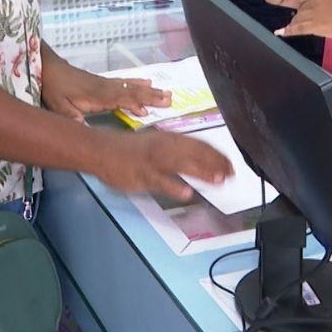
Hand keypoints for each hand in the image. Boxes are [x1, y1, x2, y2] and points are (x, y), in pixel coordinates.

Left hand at [42, 73, 170, 122]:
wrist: (49, 68)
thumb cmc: (54, 88)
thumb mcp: (58, 106)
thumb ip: (71, 117)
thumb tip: (83, 128)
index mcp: (97, 95)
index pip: (120, 99)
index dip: (133, 104)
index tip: (147, 111)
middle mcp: (105, 87)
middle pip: (131, 91)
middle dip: (151, 96)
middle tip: (170, 100)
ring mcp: (106, 83)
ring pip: (131, 86)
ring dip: (149, 90)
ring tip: (167, 93)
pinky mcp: (104, 81)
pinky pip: (125, 82)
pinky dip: (138, 83)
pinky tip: (148, 82)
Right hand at [96, 130, 232, 200]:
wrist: (100, 150)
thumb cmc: (129, 149)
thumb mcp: (155, 143)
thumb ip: (176, 151)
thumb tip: (199, 161)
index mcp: (168, 138)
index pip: (198, 144)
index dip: (216, 154)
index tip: (230, 164)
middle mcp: (163, 146)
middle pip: (193, 153)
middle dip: (214, 163)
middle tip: (231, 174)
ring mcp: (152, 161)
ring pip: (180, 164)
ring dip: (200, 171)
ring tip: (218, 180)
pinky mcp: (141, 175)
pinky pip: (158, 181)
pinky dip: (173, 186)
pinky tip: (186, 193)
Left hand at [278, 0, 331, 43]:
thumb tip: (311, 2)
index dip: (300, 2)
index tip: (301, 7)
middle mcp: (316, 0)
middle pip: (299, 8)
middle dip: (302, 15)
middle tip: (312, 21)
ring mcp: (314, 13)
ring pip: (297, 18)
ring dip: (299, 24)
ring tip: (307, 28)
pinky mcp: (315, 25)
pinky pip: (296, 28)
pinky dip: (287, 31)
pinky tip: (280, 33)